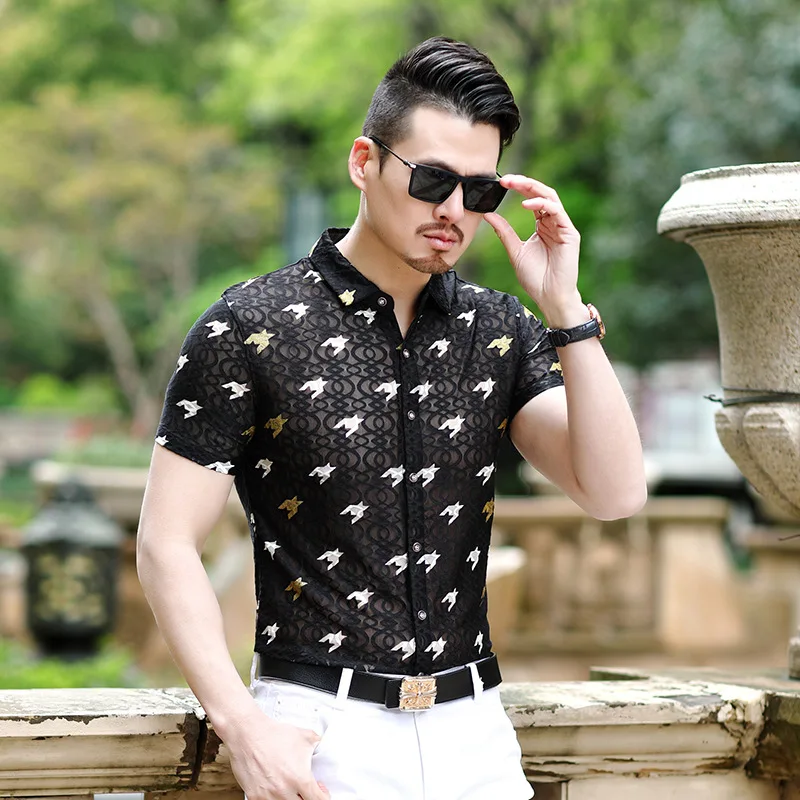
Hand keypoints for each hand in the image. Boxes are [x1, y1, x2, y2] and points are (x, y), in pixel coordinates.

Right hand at [223, 707, 329, 799]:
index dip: (323, 796)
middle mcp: (285, 791)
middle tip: (304, 788)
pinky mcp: (255, 797)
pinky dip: (272, 797)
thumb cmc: (274, 735)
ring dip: (289, 797)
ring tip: (287, 785)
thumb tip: (322, 745)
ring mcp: (268, 796)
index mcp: (300, 779)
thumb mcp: (305, 736)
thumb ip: (317, 744)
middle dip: (305, 796)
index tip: (321, 790)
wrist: (249, 734)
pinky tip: (273, 786)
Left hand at [484, 174, 585, 327]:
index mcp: (542, 225)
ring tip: (514, 184)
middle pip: (541, 193)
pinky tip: (527, 204)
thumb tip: (488, 215)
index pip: (532, 199)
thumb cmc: (535, 278)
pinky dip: (542, 205)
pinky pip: (557, 212)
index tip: (501, 183)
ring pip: (550, 197)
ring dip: (532, 188)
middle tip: (506, 179)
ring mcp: (563, 227)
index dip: (518, 188)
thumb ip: (504, 232)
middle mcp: (554, 222)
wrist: (549, 297)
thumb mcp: (515, 251)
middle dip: (524, 183)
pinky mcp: (570, 233)